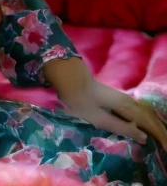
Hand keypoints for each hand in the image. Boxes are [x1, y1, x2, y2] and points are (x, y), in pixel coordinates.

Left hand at [44, 57, 166, 149]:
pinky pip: (139, 111)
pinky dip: (147, 121)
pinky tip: (146, 128)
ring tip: (160, 140)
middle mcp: (129, 101)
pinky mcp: (119, 99)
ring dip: (155, 126)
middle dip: (160, 132)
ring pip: (146, 114)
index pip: (149, 123)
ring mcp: (124, 98)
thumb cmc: (82, 101)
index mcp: (126, 106)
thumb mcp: (100, 119)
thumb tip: (143, 137)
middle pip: (150, 118)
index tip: (166, 149)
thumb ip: (122, 127)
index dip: (160, 136)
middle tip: (166, 147)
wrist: (71, 80)